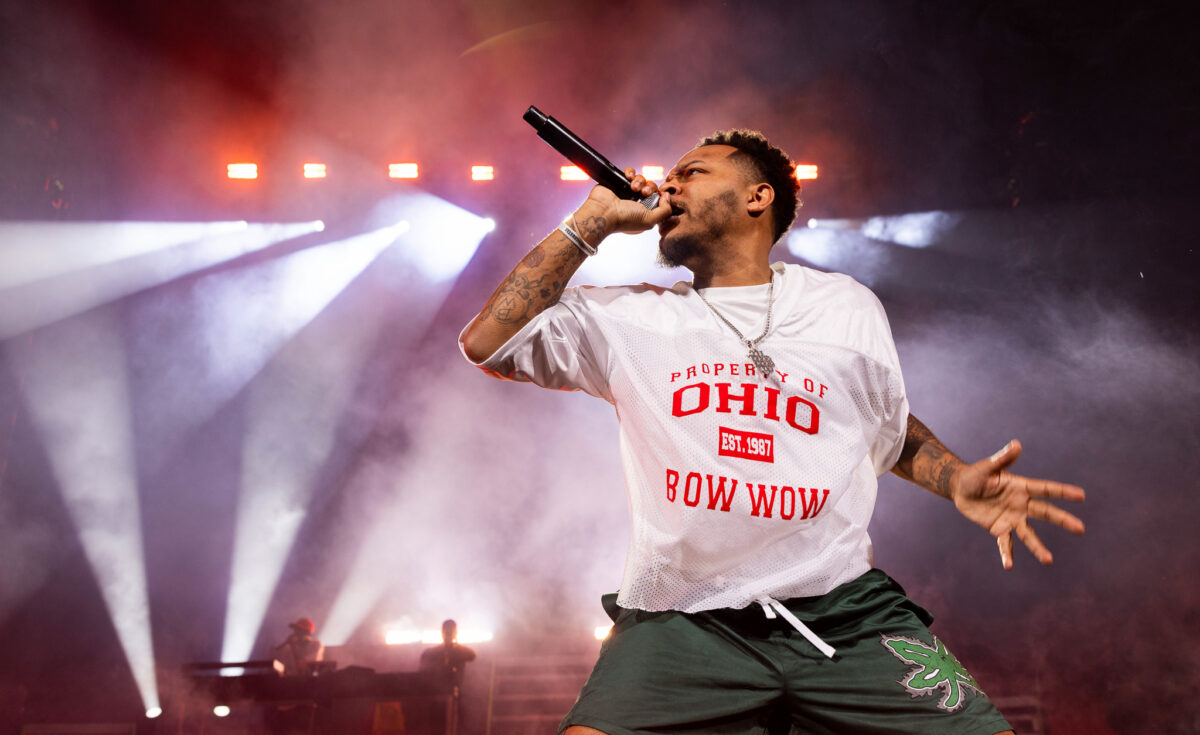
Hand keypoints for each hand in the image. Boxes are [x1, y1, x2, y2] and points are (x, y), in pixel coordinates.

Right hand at [573, 168, 672, 240]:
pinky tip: (628, 178)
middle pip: (652, 187)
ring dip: (640, 181)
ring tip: (633, 188)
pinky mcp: (619, 182)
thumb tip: (667, 197)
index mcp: (645, 213)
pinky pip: (630, 172)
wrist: (603, 212)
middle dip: (650, 188)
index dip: (661, 196)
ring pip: (642, 179)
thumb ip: (665, 211)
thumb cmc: (625, 219)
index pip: (659, 200)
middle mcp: (637, 202)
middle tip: (643, 193)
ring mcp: (627, 192)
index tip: (660, 196)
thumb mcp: (650, 220)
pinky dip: (631, 172)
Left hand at [950, 439, 1085, 568]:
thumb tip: (1016, 444)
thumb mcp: (987, 467)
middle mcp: (1021, 505)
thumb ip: (1002, 459)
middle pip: (1045, 513)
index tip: (1081, 495)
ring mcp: (1012, 518)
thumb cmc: (976, 475)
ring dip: (1038, 547)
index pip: (1045, 489)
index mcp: (1021, 487)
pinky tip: (1009, 566)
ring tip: (1048, 560)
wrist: (961, 490)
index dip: (1063, 492)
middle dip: (1062, 520)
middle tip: (1080, 528)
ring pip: (1028, 534)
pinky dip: (1007, 554)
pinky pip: (1005, 543)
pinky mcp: (999, 529)